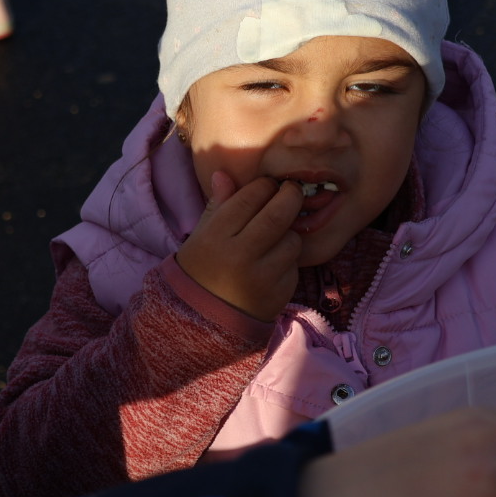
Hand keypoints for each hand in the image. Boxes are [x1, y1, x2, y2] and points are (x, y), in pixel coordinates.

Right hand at [175, 171, 302, 321]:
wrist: (203, 322)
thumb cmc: (201, 271)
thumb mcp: (201, 236)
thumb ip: (217, 205)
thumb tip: (223, 174)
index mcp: (216, 236)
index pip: (250, 197)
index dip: (264, 185)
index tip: (267, 185)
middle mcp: (240, 256)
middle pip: (278, 214)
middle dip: (291, 196)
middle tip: (292, 191)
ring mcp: (262, 277)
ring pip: (293, 239)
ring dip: (290, 231)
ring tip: (277, 234)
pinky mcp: (279, 294)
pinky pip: (294, 265)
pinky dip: (288, 259)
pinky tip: (274, 261)